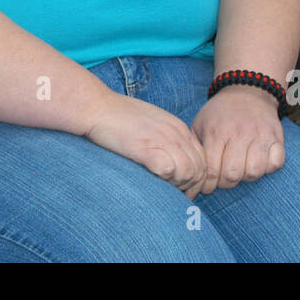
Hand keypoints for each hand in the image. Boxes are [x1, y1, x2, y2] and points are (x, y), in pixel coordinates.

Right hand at [83, 92, 207, 197]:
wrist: (97, 106)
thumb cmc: (119, 117)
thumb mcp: (153, 123)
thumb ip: (167, 137)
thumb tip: (173, 162)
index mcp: (178, 128)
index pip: (202, 159)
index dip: (195, 178)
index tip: (181, 187)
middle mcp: (175, 133)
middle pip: (199, 169)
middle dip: (188, 186)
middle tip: (171, 192)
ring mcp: (162, 139)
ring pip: (188, 172)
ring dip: (176, 184)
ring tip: (161, 185)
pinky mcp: (145, 147)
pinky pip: (169, 170)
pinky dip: (163, 178)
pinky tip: (151, 176)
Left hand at [191, 85, 284, 195]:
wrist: (246, 91)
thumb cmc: (219, 114)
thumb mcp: (199, 124)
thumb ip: (194, 148)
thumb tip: (189, 173)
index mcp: (217, 132)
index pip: (212, 171)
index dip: (209, 185)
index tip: (208, 188)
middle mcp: (239, 134)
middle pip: (233, 174)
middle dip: (226, 183)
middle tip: (224, 179)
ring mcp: (260, 135)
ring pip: (255, 172)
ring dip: (247, 177)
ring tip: (241, 170)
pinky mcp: (276, 137)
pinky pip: (276, 163)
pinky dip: (268, 168)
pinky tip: (258, 162)